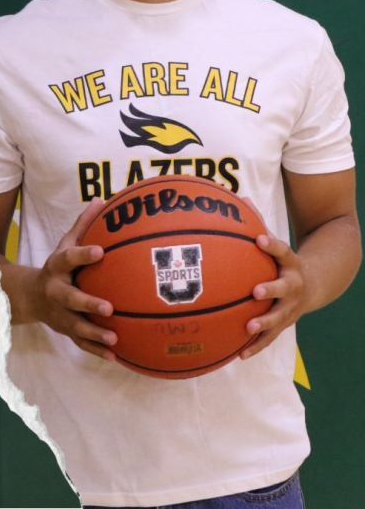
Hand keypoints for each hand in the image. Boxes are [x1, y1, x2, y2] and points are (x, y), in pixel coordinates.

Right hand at [29, 198, 117, 359]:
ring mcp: (59, 313)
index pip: (69, 258)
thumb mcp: (64, 245)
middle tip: (109, 307)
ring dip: (94, 333)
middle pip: (70, 298)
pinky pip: (80, 343)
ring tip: (115, 338)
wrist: (29, 297)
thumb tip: (102, 200)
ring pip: (75, 325)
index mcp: (56, 267)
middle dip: (88, 303)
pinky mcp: (64, 330)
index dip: (83, 254)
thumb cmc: (57, 267)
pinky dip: (96, 350)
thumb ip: (82, 225)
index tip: (101, 251)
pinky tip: (116, 355)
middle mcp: (55, 291)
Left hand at [239, 198, 306, 359]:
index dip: (273, 245)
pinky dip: (254, 346)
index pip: (283, 250)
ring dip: (263, 323)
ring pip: (278, 317)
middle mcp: (292, 285)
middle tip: (255, 290)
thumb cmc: (283, 260)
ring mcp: (290, 307)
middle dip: (271, 289)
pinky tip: (238, 355)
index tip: (260, 239)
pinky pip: (268, 338)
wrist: (315, 284)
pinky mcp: (284, 323)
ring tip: (247, 327)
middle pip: (284, 288)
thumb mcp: (276, 242)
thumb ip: (257, 223)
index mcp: (290, 263)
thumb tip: (239, 198)